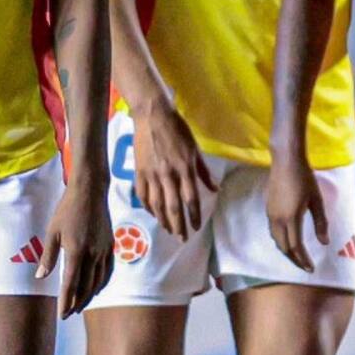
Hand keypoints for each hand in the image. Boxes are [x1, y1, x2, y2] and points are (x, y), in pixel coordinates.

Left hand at [37, 178, 113, 318]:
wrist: (90, 191)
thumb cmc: (67, 209)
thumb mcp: (52, 232)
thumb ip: (48, 256)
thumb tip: (40, 277)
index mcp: (76, 251)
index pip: (71, 284)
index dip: (66, 301)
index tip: (61, 314)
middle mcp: (92, 254)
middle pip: (86, 286)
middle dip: (77, 303)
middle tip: (69, 314)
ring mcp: (103, 250)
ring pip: (98, 280)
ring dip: (90, 295)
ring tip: (81, 305)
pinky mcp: (110, 245)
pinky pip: (108, 270)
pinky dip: (103, 283)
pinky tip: (97, 288)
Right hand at [132, 97, 216, 240]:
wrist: (153, 116)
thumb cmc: (178, 130)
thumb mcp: (195, 149)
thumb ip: (204, 171)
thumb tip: (215, 189)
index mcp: (185, 168)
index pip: (191, 198)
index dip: (194, 215)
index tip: (197, 228)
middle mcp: (169, 174)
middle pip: (173, 206)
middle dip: (179, 225)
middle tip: (182, 238)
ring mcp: (152, 174)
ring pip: (157, 204)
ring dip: (163, 220)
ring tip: (169, 230)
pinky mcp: (139, 172)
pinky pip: (142, 195)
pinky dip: (148, 207)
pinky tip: (153, 214)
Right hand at [267, 154, 328, 271]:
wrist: (286, 160)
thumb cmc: (305, 178)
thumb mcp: (317, 200)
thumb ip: (321, 222)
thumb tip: (324, 243)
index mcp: (292, 218)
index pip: (296, 247)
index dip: (303, 260)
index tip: (311, 269)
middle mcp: (278, 220)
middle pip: (284, 247)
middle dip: (294, 259)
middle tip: (305, 265)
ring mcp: (271, 214)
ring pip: (276, 240)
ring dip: (286, 251)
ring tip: (297, 255)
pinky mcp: (268, 209)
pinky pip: (273, 231)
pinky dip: (281, 240)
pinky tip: (288, 238)